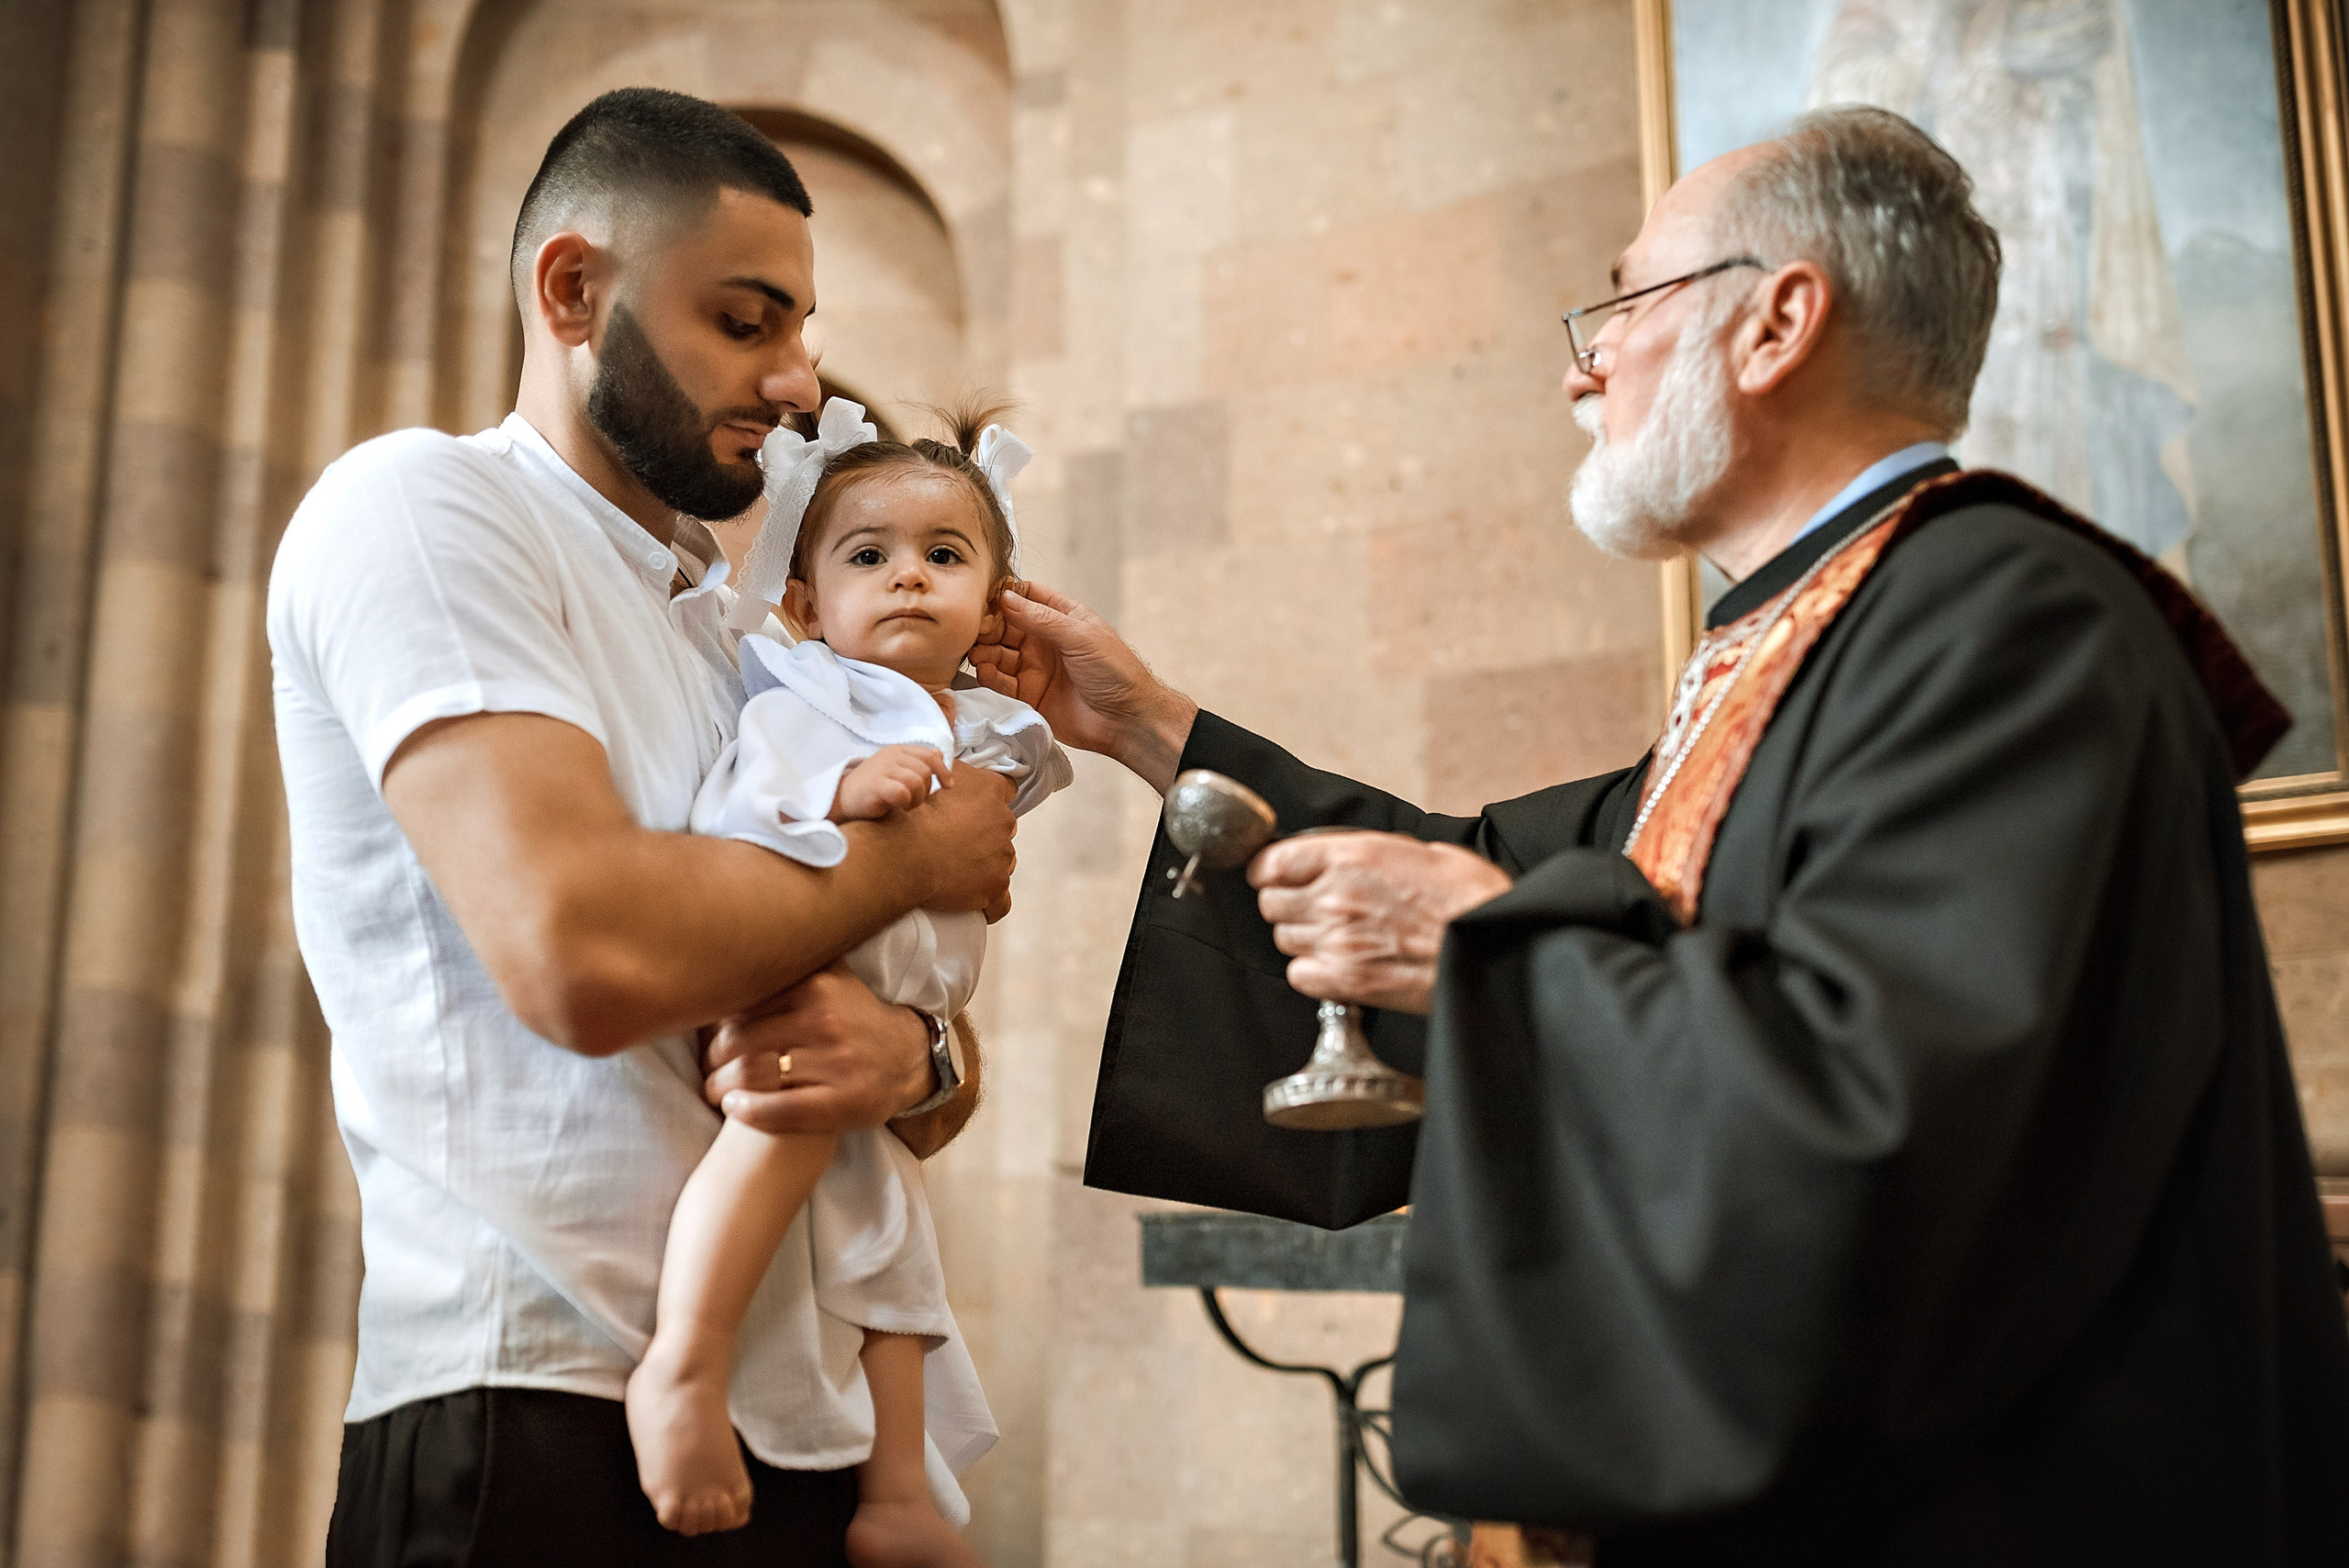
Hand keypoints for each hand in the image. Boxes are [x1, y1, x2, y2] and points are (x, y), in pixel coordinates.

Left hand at [702, 963, 934, 1130]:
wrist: (911, 1058)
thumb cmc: (856, 1020)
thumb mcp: (833, 979)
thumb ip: (794, 962)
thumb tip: (740, 935)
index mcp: (817, 986)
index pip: (743, 1004)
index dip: (716, 1024)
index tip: (709, 1036)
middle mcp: (826, 1020)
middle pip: (740, 1041)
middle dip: (713, 1059)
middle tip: (707, 1068)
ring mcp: (836, 1063)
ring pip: (754, 1075)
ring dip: (721, 1087)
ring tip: (715, 1091)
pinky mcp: (843, 1103)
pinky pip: (780, 1109)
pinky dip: (748, 1111)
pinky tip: (733, 1108)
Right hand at [831, 744, 948, 821]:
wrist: (842, 798)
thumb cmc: (873, 787)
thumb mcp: (896, 770)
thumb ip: (917, 762)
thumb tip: (939, 754)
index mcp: (898, 750)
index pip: (930, 755)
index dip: (943, 771)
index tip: (948, 786)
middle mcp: (891, 755)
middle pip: (925, 771)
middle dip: (926, 790)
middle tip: (914, 801)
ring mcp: (882, 768)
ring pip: (916, 781)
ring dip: (917, 798)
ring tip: (906, 805)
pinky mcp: (875, 785)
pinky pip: (902, 792)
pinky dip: (905, 802)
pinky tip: (898, 806)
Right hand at [877, 761, 1015, 919]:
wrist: (904, 852)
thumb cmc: (912, 814)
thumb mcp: (931, 774)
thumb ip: (950, 768)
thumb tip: (954, 771)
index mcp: (990, 791)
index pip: (1007, 790)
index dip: (991, 801)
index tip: (977, 811)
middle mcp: (1003, 821)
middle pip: (1003, 829)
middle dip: (986, 836)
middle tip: (957, 845)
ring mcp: (1002, 856)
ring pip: (1001, 862)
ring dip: (986, 866)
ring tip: (958, 873)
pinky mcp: (995, 886)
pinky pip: (1000, 901)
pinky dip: (991, 903)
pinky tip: (979, 905)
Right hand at [968, 580, 1198, 791]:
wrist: (1126, 720)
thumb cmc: (1115, 671)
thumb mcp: (1080, 636)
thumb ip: (1042, 618)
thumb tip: (1006, 597)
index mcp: (1061, 617)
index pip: (1025, 596)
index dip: (1003, 596)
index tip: (983, 599)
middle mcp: (1044, 640)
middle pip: (1004, 626)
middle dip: (987, 626)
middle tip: (974, 631)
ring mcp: (1034, 667)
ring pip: (998, 654)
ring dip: (985, 652)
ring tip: (977, 655)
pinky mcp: (1028, 695)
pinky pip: (1001, 683)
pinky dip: (991, 677)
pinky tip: (987, 673)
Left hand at [1250, 832, 1512, 1014]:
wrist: (1495, 948)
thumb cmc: (1472, 900)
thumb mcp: (1424, 852)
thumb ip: (1375, 854)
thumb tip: (1352, 858)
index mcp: (1352, 858)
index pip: (1272, 862)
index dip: (1270, 869)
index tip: (1274, 874)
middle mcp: (1335, 897)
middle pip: (1271, 902)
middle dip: (1286, 902)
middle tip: (1312, 906)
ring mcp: (1337, 941)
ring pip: (1283, 938)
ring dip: (1301, 936)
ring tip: (1332, 935)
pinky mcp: (1347, 981)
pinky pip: (1298, 975)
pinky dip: (1310, 970)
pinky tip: (1335, 963)